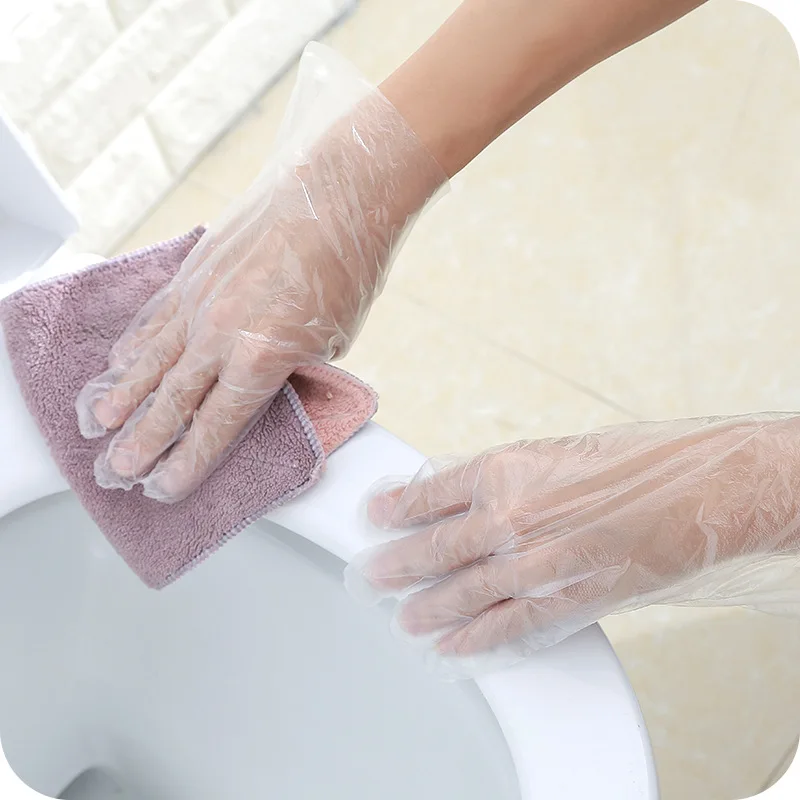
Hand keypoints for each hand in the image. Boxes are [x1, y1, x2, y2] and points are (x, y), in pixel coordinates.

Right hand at [76, 44, 444, 502]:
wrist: (336, 193)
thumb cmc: (346, 266)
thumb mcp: (333, 340)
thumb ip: (294, 369)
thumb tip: (270, 386)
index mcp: (262, 359)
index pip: (216, 425)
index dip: (189, 461)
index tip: (166, 485)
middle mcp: (221, 334)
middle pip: (173, 401)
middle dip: (144, 441)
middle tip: (119, 470)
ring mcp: (200, 300)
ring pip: (151, 359)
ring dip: (124, 396)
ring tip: (101, 423)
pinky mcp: (193, 271)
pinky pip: (154, 317)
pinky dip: (134, 343)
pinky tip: (120, 361)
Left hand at [346, 414, 799, 673]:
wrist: (694, 491)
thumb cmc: (629, 464)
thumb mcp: (549, 453)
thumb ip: (500, 480)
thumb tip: (456, 501)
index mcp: (504, 469)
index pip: (430, 492)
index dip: (396, 506)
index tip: (376, 514)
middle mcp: (512, 515)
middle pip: (437, 547)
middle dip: (398, 563)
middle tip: (372, 575)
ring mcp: (537, 561)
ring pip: (464, 591)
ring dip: (427, 606)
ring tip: (401, 616)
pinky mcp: (566, 597)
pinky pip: (509, 623)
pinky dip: (476, 637)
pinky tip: (450, 645)